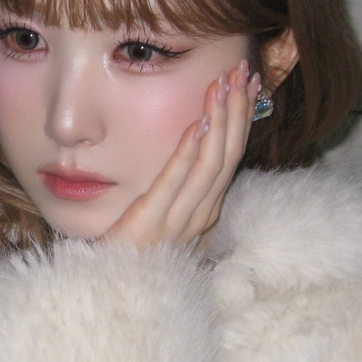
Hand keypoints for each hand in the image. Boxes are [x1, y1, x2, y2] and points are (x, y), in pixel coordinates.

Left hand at [103, 59, 260, 248]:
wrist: (113, 289)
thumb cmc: (135, 251)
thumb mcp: (166, 216)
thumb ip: (182, 188)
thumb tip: (194, 146)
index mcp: (207, 210)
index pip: (233, 156)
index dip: (243, 118)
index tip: (249, 84)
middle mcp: (202, 214)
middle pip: (229, 154)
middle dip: (237, 110)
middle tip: (242, 72)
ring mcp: (181, 220)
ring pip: (212, 163)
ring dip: (220, 120)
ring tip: (223, 85)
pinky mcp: (153, 221)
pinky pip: (176, 181)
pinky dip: (189, 151)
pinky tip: (197, 125)